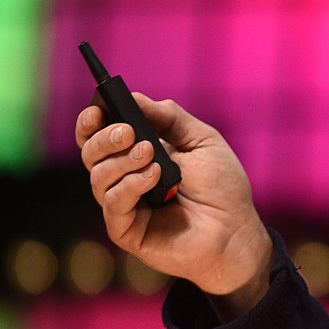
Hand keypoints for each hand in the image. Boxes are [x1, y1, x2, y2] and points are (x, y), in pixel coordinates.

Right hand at [76, 94, 271, 313]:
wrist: (237, 230)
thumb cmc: (221, 187)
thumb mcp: (200, 140)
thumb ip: (169, 117)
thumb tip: (134, 97)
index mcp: (135, 155)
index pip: (98, 136)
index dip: (91, 122)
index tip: (98, 108)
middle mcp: (123, 179)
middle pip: (91, 154)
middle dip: (105, 138)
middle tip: (129, 132)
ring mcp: (123, 206)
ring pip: (99, 177)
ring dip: (123, 161)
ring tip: (151, 155)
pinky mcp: (126, 231)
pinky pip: (113, 204)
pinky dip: (130, 186)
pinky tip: (154, 177)